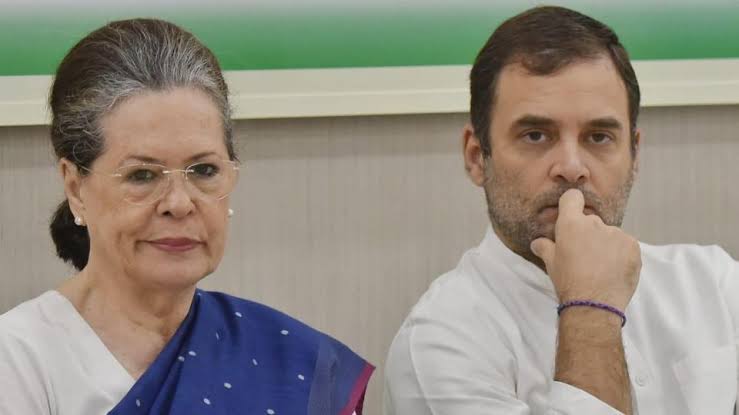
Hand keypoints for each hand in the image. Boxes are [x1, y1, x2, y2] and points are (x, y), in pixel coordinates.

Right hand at [530, 189, 640, 310]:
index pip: (572, 198)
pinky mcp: (632, 246)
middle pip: (591, 221)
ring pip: (609, 234)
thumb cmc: (568, 282)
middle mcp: (594, 223)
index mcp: (571, 224)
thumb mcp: (551, 264)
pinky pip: (625, 245)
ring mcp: (616, 233)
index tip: (572, 214)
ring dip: (606, 245)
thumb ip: (545, 248)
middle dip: (588, 233)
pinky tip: (614, 270)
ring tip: (601, 267)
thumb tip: (537, 243)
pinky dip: (621, 254)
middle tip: (584, 255)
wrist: (594, 304)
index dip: (571, 204)